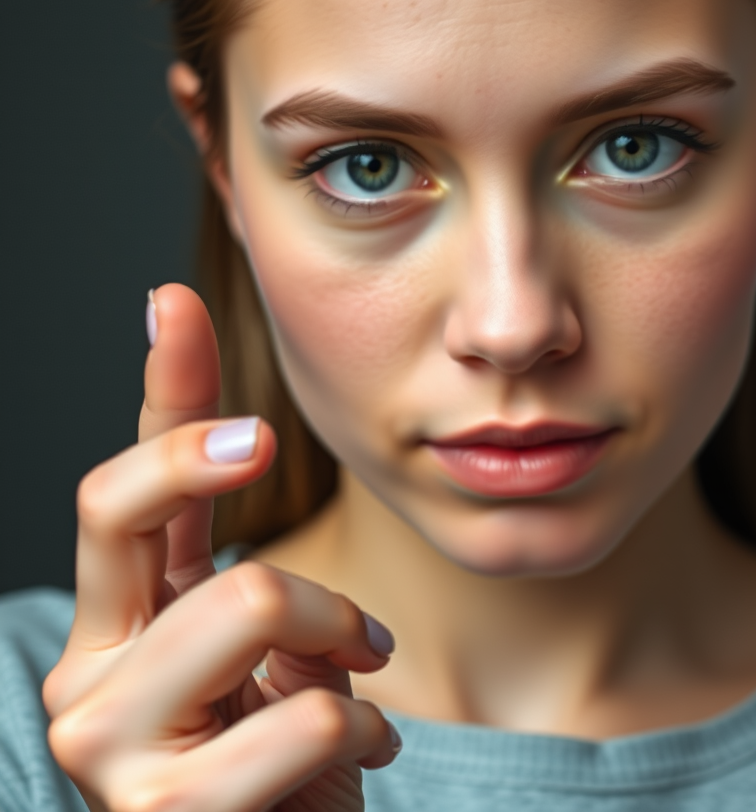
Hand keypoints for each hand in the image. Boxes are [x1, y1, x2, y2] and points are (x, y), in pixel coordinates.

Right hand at [43, 284, 398, 811]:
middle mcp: (90, 672)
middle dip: (213, 464)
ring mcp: (112, 748)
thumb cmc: (282, 754)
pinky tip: (363, 748)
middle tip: (269, 452)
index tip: (174, 301)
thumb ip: (248, 554)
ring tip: (361, 673)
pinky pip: (306, 715)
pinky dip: (363, 722)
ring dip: (339, 629)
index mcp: (121, 620)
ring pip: (247, 600)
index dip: (148, 389)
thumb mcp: (271, 638)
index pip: (119, 487)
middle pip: (125, 506)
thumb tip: (237, 440)